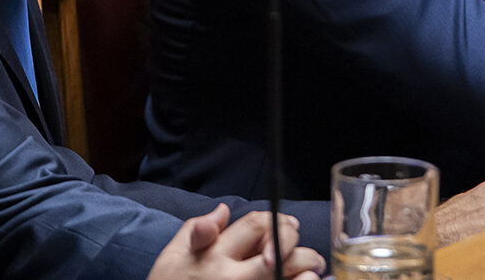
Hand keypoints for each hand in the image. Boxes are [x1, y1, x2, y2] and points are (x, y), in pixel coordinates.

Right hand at [151, 205, 321, 279]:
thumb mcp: (172, 257)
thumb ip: (197, 230)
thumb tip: (223, 211)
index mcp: (213, 255)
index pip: (256, 224)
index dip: (278, 221)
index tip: (289, 226)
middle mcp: (231, 276)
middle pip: (279, 248)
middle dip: (296, 242)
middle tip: (306, 249)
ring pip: (289, 273)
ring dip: (307, 267)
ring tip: (312, 270)